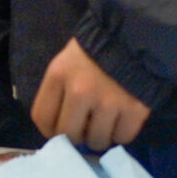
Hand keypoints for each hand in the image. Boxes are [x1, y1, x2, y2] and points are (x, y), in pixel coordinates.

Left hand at [30, 39, 150, 150]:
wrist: (134, 36)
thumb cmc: (94, 50)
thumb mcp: (65, 63)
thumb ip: (58, 93)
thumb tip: (58, 130)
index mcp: (58, 76)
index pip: (42, 118)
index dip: (50, 130)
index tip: (60, 129)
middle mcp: (80, 91)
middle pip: (69, 135)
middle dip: (76, 136)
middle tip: (85, 127)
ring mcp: (108, 102)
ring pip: (97, 141)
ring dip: (100, 136)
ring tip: (104, 122)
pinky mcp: (134, 110)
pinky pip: (123, 138)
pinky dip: (121, 134)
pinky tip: (121, 120)